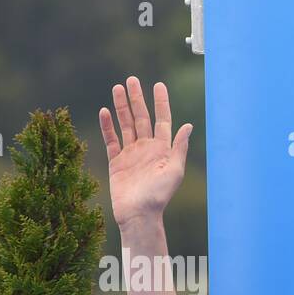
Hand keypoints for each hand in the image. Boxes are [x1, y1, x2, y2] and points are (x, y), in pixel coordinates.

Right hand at [99, 77, 191, 227]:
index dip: (161, 103)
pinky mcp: (116, 162)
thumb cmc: (159, 195)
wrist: (139, 214)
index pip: (162, 120)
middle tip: (132, 80)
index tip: (158, 85)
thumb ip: (179, 147)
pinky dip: (107, 126)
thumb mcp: (174, 170)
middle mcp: (147, 149)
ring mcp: (131, 154)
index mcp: (163, 150)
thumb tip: (189, 125)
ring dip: (122, 107)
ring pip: (126, 125)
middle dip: (137, 99)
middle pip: (141, 118)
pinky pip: (111, 140)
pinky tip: (104, 111)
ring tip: (117, 88)